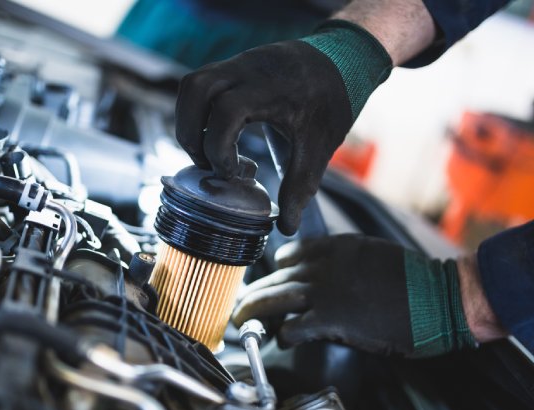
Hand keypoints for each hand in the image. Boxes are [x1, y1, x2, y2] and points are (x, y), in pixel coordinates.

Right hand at [175, 22, 391, 234]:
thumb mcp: (319, 148)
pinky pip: (201, 83)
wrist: (344, 59)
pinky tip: (217, 133)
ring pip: (192, 85)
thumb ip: (300, 187)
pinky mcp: (234, 65)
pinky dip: (198, 111)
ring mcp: (238, 63)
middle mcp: (248, 69)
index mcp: (270, 89)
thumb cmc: (332, 102)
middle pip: (196, 91)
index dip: (219, 147)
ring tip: (206, 149)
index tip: (233, 173)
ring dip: (188, 121)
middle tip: (207, 163)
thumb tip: (285, 226)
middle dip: (191, 134)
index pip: (226, 111)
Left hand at [232, 234, 477, 356]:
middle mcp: (324, 265)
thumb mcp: (376, 256)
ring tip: (241, 322)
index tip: (269, 282)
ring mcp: (325, 291)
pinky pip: (293, 327)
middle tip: (241, 306)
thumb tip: (329, 278)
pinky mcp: (331, 319)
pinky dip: (283, 334)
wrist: (441, 298)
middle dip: (254, 293)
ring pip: (274, 299)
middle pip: (275, 278)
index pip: (290, 255)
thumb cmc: (416, 282)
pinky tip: (281, 340)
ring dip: (254, 311)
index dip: (275, 272)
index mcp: (336, 247)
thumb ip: (346, 263)